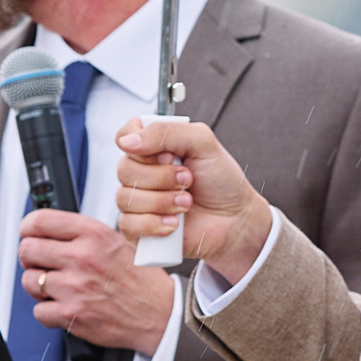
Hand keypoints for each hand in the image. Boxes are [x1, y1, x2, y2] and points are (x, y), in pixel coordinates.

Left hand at [17, 210, 174, 353]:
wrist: (160, 313)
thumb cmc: (139, 278)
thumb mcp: (115, 241)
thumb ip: (81, 235)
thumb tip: (46, 233)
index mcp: (92, 234)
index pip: (39, 221)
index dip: (27, 228)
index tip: (28, 234)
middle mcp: (82, 257)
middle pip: (27, 250)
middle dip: (30, 258)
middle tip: (40, 264)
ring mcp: (75, 287)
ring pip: (29, 281)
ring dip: (38, 286)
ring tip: (56, 288)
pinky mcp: (72, 315)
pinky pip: (38, 311)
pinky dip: (47, 312)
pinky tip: (63, 306)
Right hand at [115, 119, 273, 284]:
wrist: (235, 220)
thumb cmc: (221, 181)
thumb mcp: (202, 142)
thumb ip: (166, 131)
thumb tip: (128, 140)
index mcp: (154, 148)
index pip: (125, 137)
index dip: (140, 145)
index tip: (168, 155)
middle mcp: (142, 172)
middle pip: (124, 169)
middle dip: (162, 177)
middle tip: (188, 179)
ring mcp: (138, 201)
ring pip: (126, 198)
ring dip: (163, 202)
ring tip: (186, 203)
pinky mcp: (138, 228)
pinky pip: (128, 225)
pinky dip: (154, 224)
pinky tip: (174, 224)